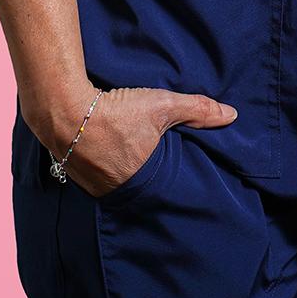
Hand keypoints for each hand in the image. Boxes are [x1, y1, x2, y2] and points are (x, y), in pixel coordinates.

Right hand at [41, 84, 238, 198]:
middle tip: (158, 166)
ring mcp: (97, 189)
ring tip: (134, 161)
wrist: (65, 111)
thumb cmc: (116, 110)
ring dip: (128, 176)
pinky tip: (111, 158)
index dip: (174, 182)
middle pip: (143, 190)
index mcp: (143, 182)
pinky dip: (108, 172)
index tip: (183, 177)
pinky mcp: (80, 181)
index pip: (167, 190)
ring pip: (121, 186)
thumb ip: (197, 110)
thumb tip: (232, 116)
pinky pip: (100, 182)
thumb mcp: (161, 105)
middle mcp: (119, 192)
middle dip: (152, 181)